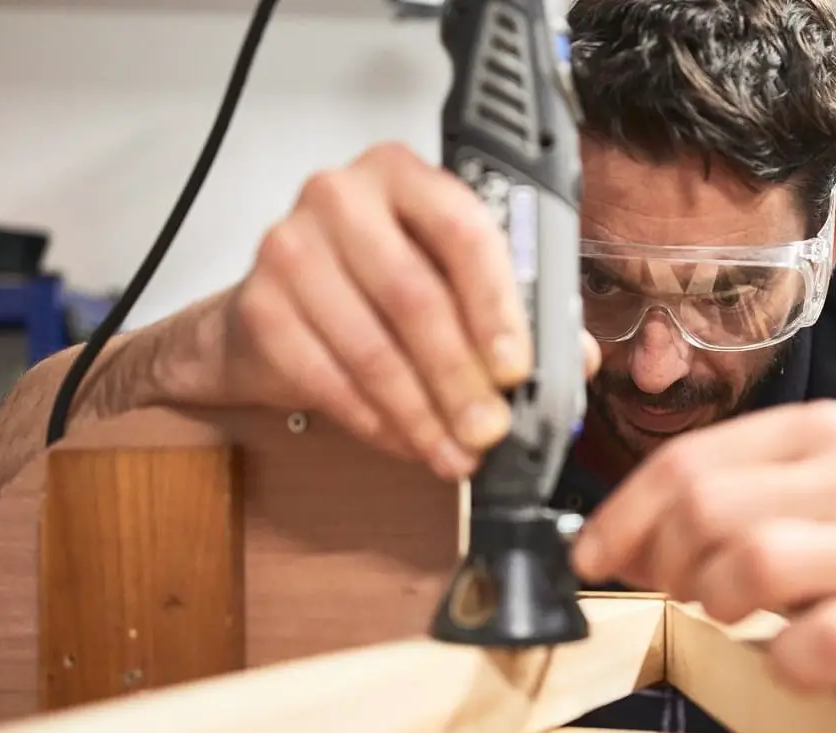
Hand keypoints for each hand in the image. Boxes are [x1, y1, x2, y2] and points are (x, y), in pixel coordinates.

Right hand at [168, 142, 599, 479]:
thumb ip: (515, 308)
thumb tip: (578, 359)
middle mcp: (341, 197)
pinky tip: (409, 444)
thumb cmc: (374, 286)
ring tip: (455, 453)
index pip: (462, 230)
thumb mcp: (447, 279)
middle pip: (414, 296)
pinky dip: (377, 423)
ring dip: (422, 413)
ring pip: (371, 346)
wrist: (272, 310)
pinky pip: (327, 379)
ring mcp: (290, 248)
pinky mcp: (257, 306)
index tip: (517, 370)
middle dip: (460, 378)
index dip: (496, 307)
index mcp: (404, 176)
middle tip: (490, 431)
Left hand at [571, 399, 835, 695]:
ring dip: (718, 603)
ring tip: (731, 615)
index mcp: (816, 432)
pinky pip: (816, 642)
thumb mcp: (786, 507)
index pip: (686, 461)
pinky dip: (786, 663)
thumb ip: (706, 506)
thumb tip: (603, 540)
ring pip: (751, 562)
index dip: (623, 516)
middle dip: (663, 562)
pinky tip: (791, 659)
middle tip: (672, 591)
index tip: (592, 555)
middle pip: (705, 508)